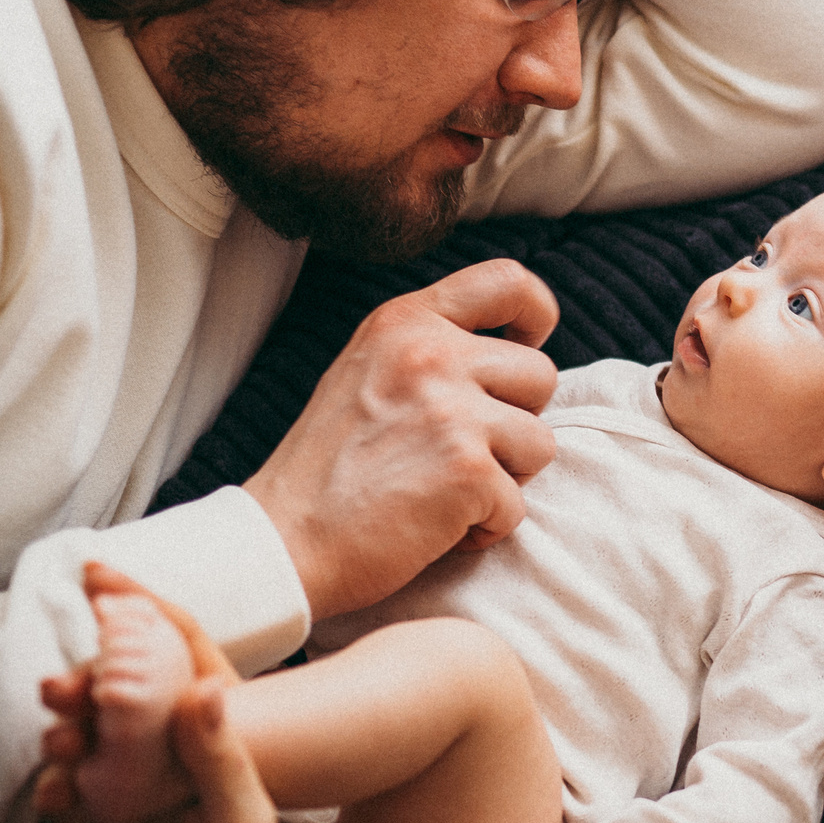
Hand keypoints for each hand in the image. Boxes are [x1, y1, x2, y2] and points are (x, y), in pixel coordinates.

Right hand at [39, 566, 275, 822]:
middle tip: (65, 685)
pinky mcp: (81, 821)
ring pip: (80, 728)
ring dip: (64, 724)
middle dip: (88, 674)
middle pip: (117, 683)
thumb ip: (221, 757)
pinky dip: (50, 783)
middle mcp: (162, 747)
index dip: (142, 608)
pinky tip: (56, 796)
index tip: (100, 574)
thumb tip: (207, 684)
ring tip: (60, 733)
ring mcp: (118, 781)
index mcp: (211, 730)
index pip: (177, 649)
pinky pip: (56, 786)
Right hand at [244, 259, 561, 618]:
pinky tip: (434, 527)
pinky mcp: (468, 469)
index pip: (507, 280)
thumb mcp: (369, 372)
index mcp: (406, 322)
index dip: (537, 312)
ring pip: (541, 442)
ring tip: (445, 492)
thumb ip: (431, 351)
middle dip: (517, 422)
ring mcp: (453, 410)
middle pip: (540, 375)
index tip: (529, 343)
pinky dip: (485, 527)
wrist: (282, 542)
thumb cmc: (327, 469)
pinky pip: (518, 504)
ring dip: (506, 478)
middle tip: (462, 454)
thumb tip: (513, 349)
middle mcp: (432, 354)